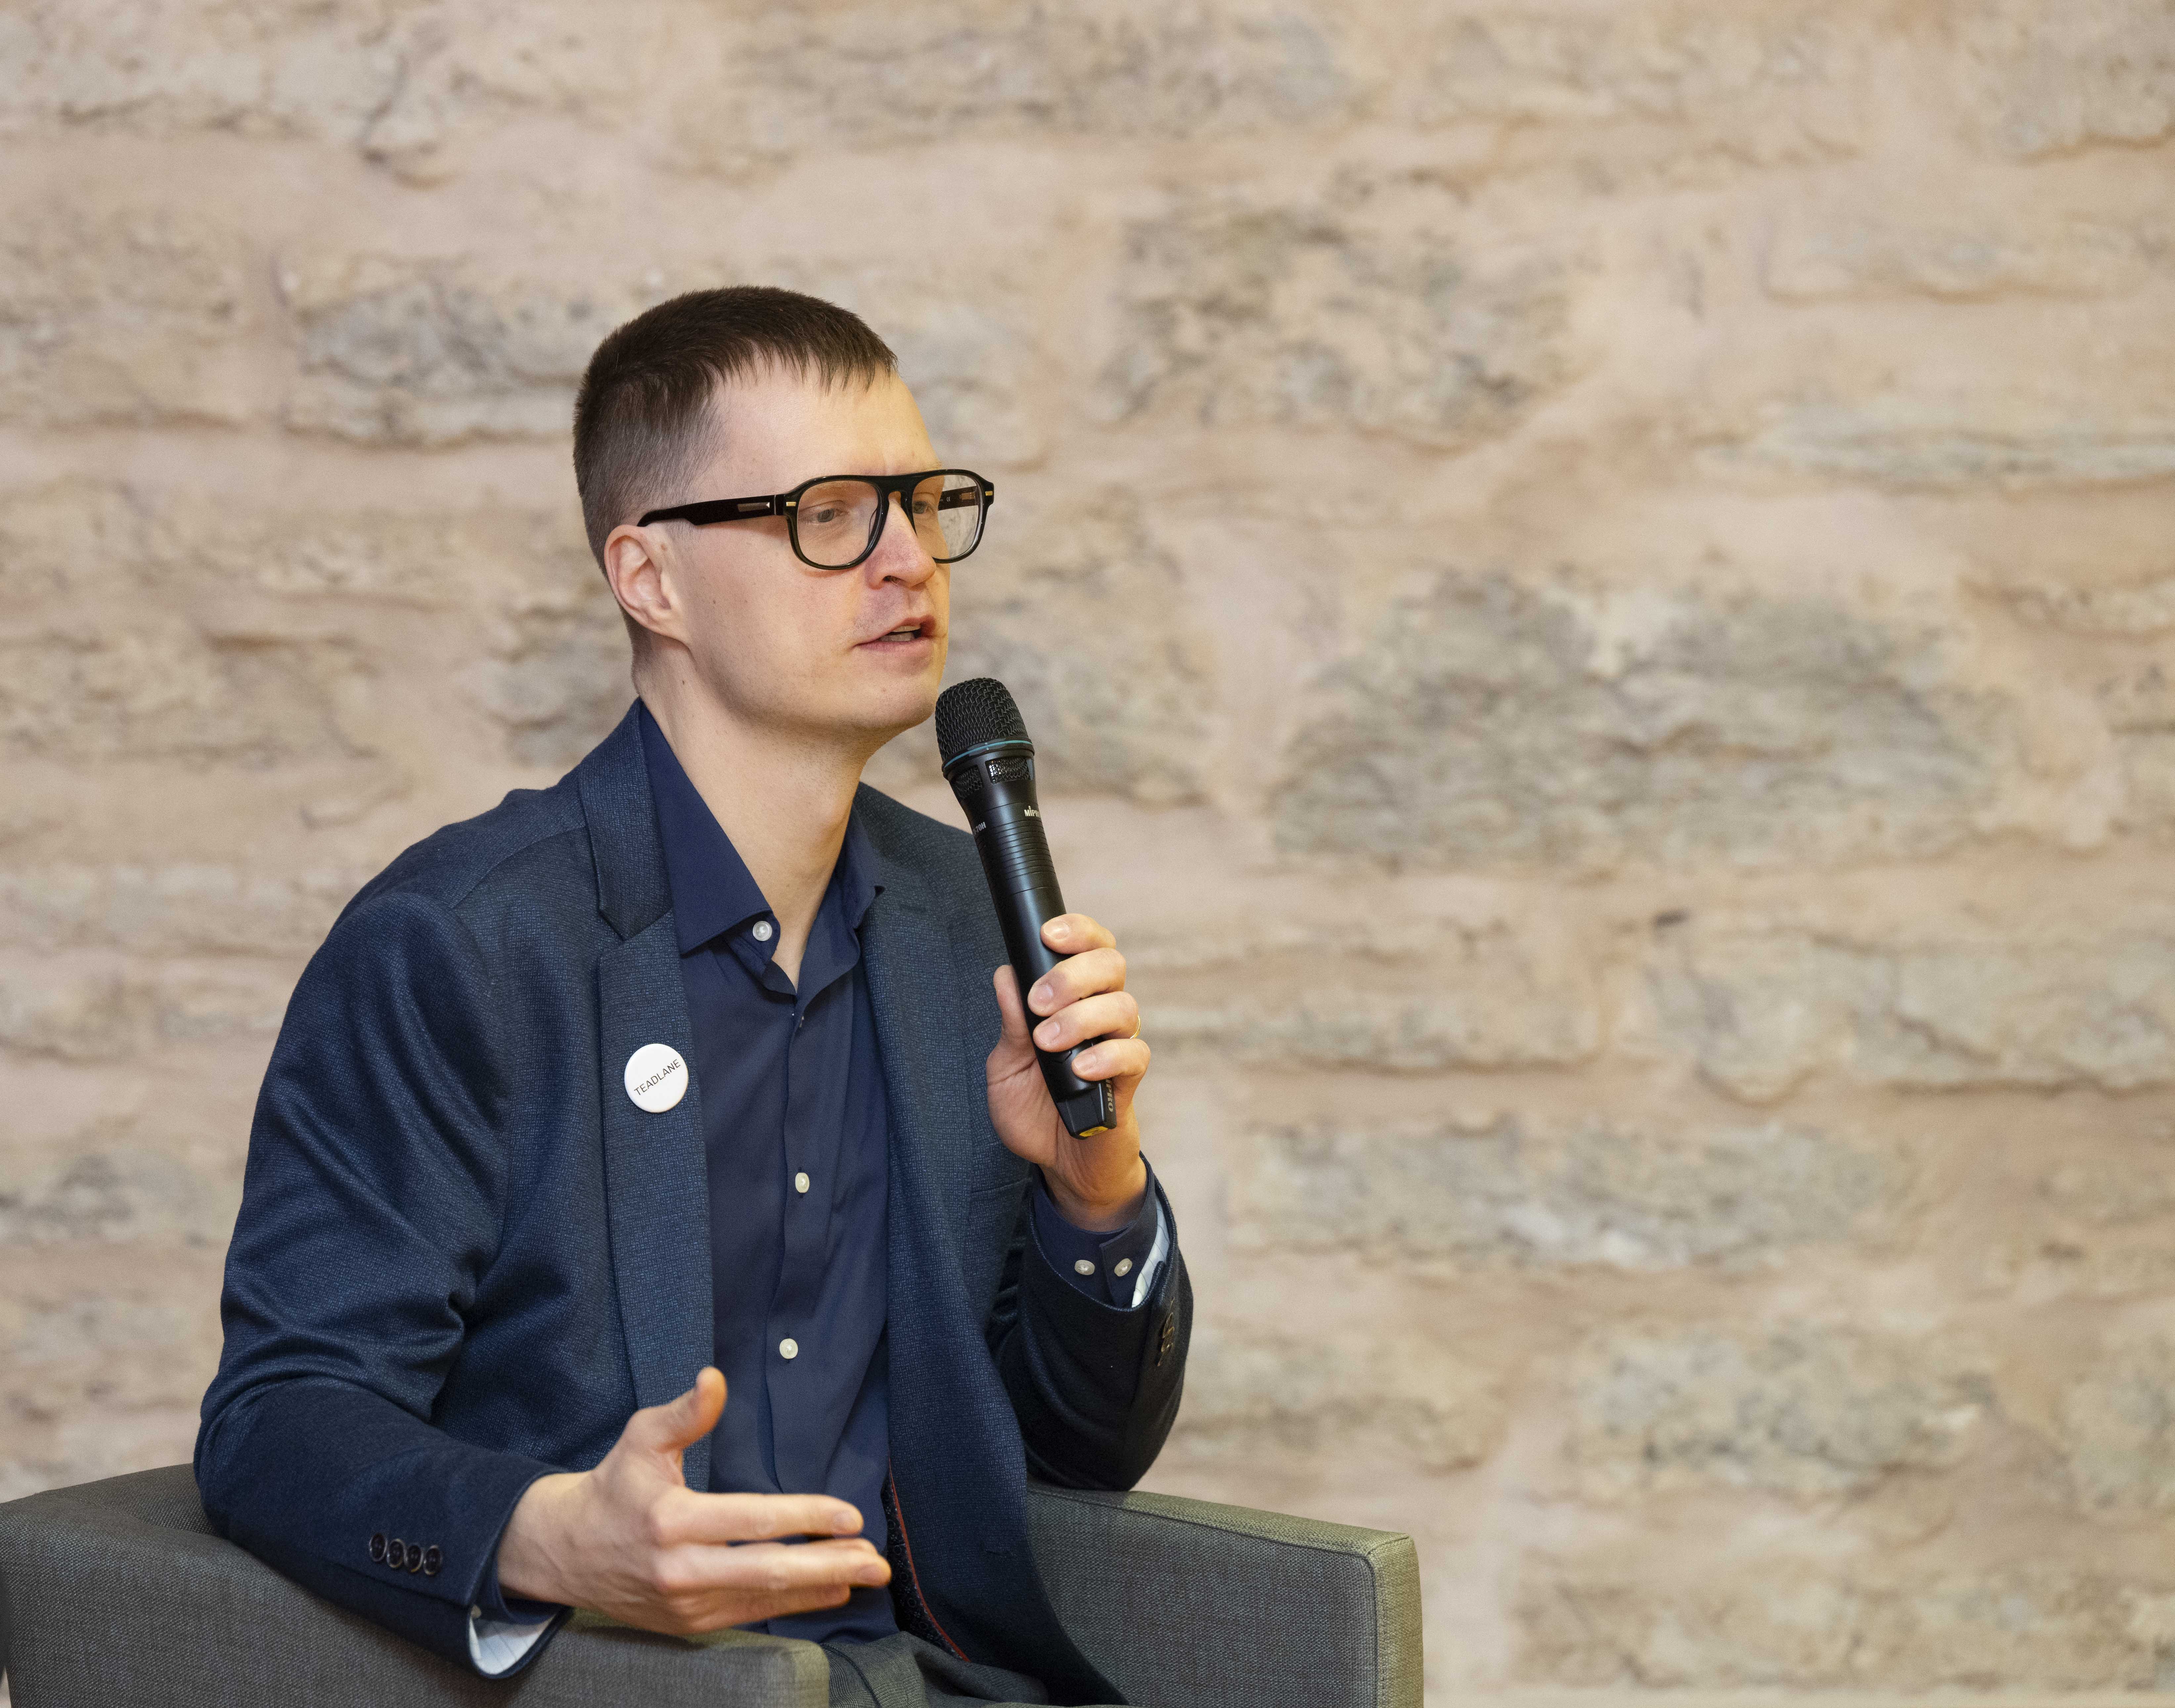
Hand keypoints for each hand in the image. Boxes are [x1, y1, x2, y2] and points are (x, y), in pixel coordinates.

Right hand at [495, 1368, 888, 1632]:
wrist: (566, 1552)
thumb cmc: (614, 1486)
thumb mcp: (642, 1438)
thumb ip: (686, 1412)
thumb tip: (716, 1377)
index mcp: (671, 1520)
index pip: (753, 1520)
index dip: (806, 1518)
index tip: (850, 1516)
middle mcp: (679, 1569)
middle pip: (767, 1570)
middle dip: (829, 1565)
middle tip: (876, 1560)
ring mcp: (685, 1603)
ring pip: (765, 1597)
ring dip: (821, 1587)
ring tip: (866, 1574)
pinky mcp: (688, 1623)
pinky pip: (750, 1614)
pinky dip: (794, 1605)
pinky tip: (829, 1592)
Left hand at [988, 913, 1150, 1231]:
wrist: (1057, 1162)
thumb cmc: (1034, 1108)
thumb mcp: (1007, 1064)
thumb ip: (1010, 1022)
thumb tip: (1006, 974)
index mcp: (1074, 999)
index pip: (1090, 947)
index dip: (1078, 931)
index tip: (1048, 935)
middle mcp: (1102, 1014)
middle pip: (1111, 965)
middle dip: (1073, 974)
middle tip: (1039, 1001)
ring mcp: (1118, 1045)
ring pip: (1124, 1007)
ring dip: (1081, 1018)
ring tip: (1048, 1042)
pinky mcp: (1129, 1081)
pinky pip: (1133, 1055)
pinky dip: (1105, 1057)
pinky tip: (1079, 1069)